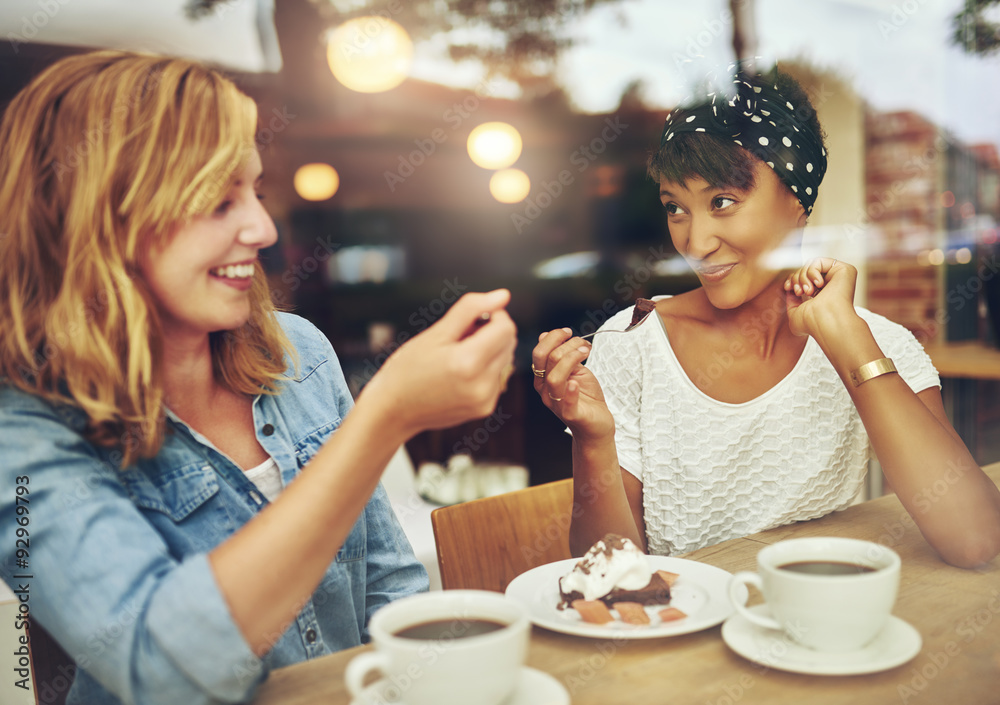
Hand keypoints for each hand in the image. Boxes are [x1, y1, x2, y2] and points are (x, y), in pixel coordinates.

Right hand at [360, 289, 516, 437]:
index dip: (493, 316)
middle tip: (460, 337)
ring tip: (458, 356)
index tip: (472, 319)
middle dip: (491, 333)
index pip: (506, 328)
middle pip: (509, 344)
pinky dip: (485, 370)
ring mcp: (485, 400)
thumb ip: (471, 310)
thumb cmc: (408, 367)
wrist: (393, 409)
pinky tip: (460, 373)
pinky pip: (497, 378)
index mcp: (468, 362)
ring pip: (506, 360)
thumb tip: (503, 295)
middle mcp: (482, 384)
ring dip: (489, 351)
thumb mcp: (436, 333)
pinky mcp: (484, 409)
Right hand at [531, 328, 614, 440]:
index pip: (539, 353)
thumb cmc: (586, 396)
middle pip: (545, 360)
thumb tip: (544, 335)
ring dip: (572, 358)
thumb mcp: (575, 370)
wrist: (596, 423)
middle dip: (564, 344)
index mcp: (543, 378)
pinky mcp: (570, 415)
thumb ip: (561, 356)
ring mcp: (556, 403)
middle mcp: (545, 390)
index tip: (569, 332)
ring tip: (586, 352)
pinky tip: (576, 382)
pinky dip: (570, 391)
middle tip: (581, 342)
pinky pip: (566, 403)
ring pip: (555, 377)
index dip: (553, 338)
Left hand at [783, 257, 857, 337]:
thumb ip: (792, 300)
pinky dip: (812, 271)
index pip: (804, 278)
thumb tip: (790, 287)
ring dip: (803, 276)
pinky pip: (819, 261)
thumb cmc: (811, 323)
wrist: (825, 321)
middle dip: (797, 278)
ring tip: (808, 291)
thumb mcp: (794, 312)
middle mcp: (831, 286)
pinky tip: (818, 284)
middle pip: (806, 270)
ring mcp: (839, 278)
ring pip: (811, 264)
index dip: (792, 279)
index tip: (787, 287)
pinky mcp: (845, 270)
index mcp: (822, 295)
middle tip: (799, 291)